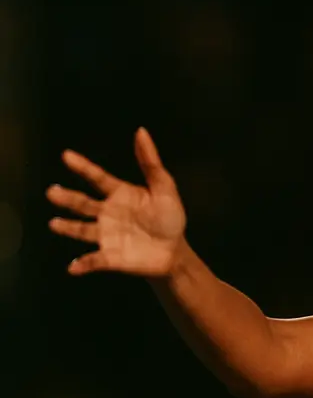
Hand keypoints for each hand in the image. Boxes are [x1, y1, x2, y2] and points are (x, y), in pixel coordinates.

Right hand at [47, 128, 186, 276]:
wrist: (174, 251)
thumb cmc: (169, 218)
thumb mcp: (164, 188)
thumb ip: (151, 162)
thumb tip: (141, 131)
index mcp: (119, 194)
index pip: (98, 178)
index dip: (83, 167)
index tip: (67, 156)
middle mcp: (107, 213)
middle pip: (83, 203)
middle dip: (67, 198)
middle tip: (52, 192)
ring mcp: (106, 235)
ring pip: (82, 230)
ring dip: (68, 228)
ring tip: (55, 224)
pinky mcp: (110, 256)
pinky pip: (94, 260)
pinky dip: (83, 264)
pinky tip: (73, 266)